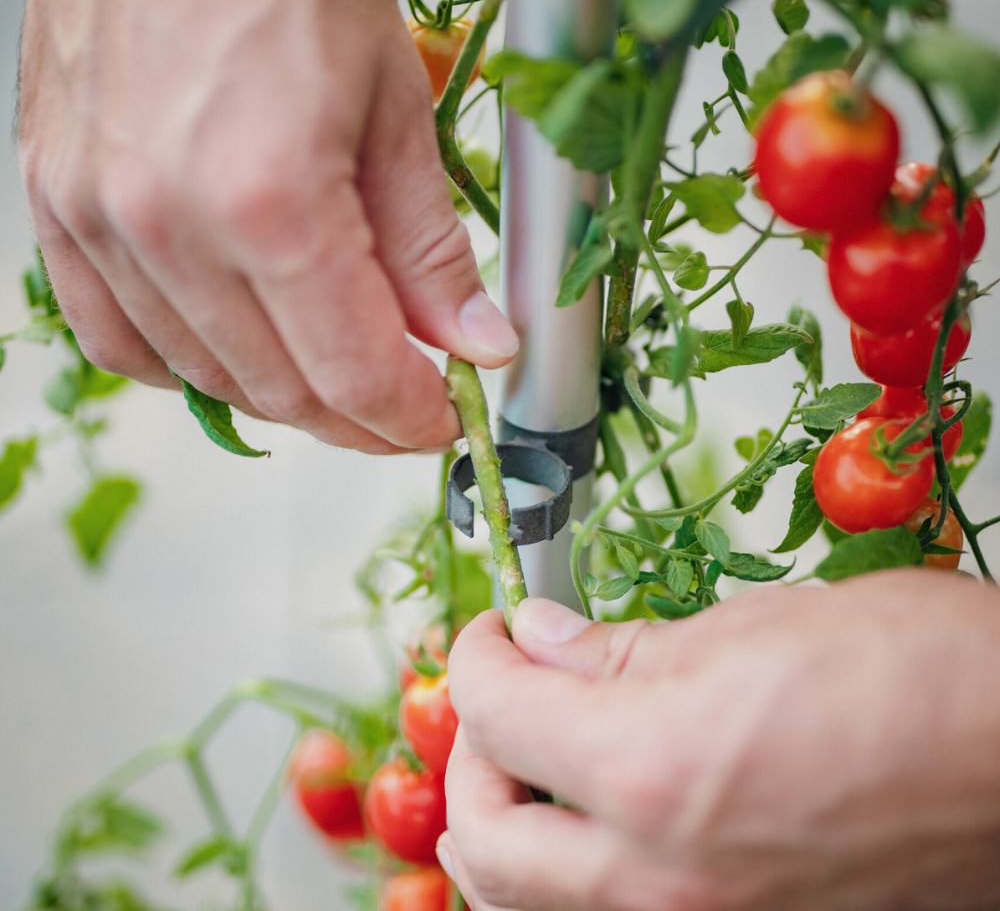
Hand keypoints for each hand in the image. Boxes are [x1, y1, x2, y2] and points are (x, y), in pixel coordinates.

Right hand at [18, 0, 516, 453]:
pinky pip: (121, 341)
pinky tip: (235, 346)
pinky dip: (192, 365)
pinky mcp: (60, 208)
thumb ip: (430, 249)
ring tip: (336, 368)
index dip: (411, 417)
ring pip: (206, 378)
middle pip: (282, 391)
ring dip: (285, 395)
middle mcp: (170, 225)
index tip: (444, 418)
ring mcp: (100, 221)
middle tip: (405, 402)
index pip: (354, 371)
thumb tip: (473, 341)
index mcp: (271, 200)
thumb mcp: (396, 105)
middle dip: (359, 418)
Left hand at [442, 573, 999, 910]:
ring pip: (527, 908)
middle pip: (485, 837)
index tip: (491, 632)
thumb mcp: (749, 628)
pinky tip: (587, 828)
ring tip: (522, 767)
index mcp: (653, 773)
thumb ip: (620, 650)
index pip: (497, 715)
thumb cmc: (920, 675)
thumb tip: (542, 644)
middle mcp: (661, 882)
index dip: (476, 657)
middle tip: (499, 697)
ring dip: (501, 830)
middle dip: (471, 754)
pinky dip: (561, 879)